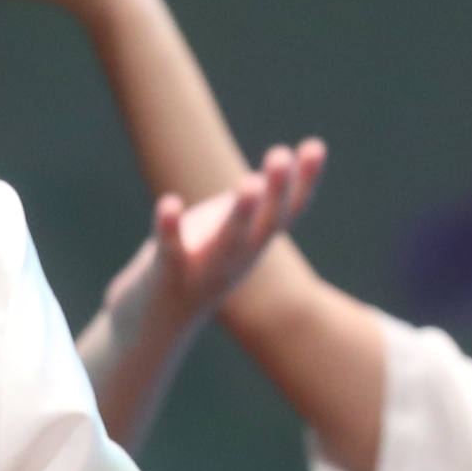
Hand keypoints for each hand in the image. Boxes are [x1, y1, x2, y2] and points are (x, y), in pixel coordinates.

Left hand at [96, 141, 324, 345]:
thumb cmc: (196, 266)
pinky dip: (170, 228)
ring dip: (241, 214)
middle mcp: (238, 258)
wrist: (155, 325)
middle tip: (282, 154)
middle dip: (275, 191)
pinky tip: (169, 202)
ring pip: (228, 241)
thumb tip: (284, 163)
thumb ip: (253, 204)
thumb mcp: (231, 233)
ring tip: (249, 182)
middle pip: (265, 224)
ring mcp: (204, 269)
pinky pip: (171, 250)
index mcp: (254, 243)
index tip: (316, 146)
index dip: (305, 180)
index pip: (289, 210)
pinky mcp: (166, 275)